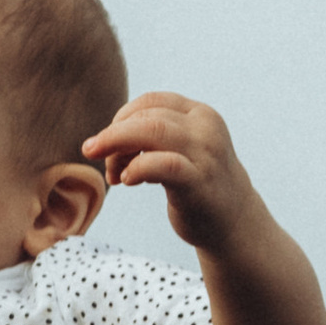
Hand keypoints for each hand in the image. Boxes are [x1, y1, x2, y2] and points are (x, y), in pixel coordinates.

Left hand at [85, 93, 254, 254]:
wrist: (233, 222)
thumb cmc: (195, 185)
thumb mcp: (177, 150)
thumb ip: (149, 138)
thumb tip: (102, 141)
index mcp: (198, 114)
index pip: (150, 101)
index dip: (121, 119)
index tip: (109, 146)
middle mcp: (205, 127)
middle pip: (146, 116)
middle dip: (112, 135)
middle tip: (92, 153)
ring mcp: (205, 153)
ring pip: (152, 131)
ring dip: (119, 149)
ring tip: (113, 174)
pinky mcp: (200, 181)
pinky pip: (164, 164)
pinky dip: (138, 168)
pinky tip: (126, 180)